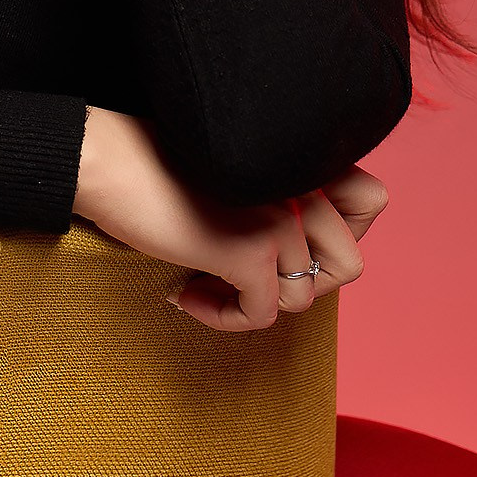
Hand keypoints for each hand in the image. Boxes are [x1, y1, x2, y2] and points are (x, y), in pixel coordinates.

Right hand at [74, 108, 377, 334]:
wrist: (103, 159)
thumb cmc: (151, 165)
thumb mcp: (232, 173)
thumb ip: (275, 196)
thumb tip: (291, 263)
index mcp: (302, 157)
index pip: (373, 202)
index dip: (339, 235)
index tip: (287, 244)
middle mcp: (303, 183)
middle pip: (347, 266)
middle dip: (297, 284)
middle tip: (246, 277)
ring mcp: (282, 218)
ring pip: (301, 299)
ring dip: (252, 304)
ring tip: (206, 284)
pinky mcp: (251, 250)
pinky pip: (261, 315)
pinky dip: (224, 318)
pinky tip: (185, 294)